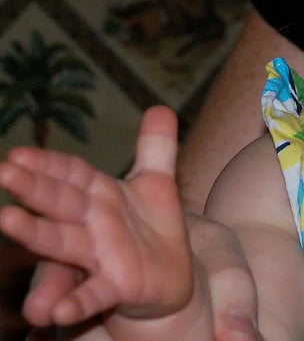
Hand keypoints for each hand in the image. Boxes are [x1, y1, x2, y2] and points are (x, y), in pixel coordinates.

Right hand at [0, 106, 192, 328]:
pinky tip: (55, 313)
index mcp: (99, 194)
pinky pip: (91, 294)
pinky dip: (74, 301)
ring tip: (7, 220)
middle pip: (61, 201)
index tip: (19, 152)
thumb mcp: (156, 183)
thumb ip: (156, 148)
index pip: (71, 174)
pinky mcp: (115, 286)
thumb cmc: (150, 226)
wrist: (168, 278)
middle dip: (34, 187)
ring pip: (63, 242)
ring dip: (36, 233)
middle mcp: (91, 223)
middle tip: (3, 173)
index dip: (50, 162)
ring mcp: (99, 255)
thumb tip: (160, 108)